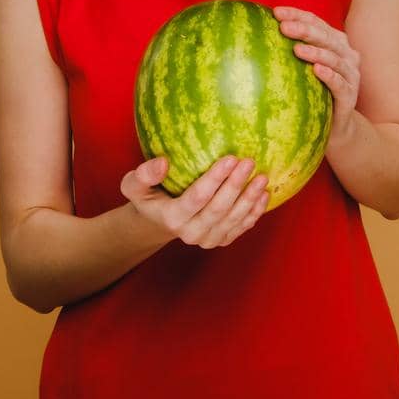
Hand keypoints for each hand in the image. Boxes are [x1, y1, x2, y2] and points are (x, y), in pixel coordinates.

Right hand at [121, 154, 269, 248]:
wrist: (160, 221)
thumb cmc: (148, 196)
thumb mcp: (134, 185)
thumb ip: (143, 174)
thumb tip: (163, 163)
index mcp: (172, 218)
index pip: (197, 198)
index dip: (215, 179)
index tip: (230, 158)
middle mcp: (191, 233)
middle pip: (219, 209)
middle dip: (236, 185)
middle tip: (249, 162)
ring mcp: (208, 239)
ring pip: (233, 219)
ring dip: (250, 198)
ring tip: (262, 176)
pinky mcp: (221, 240)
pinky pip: (241, 227)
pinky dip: (255, 211)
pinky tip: (264, 194)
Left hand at [273, 5, 359, 136]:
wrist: (336, 125)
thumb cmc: (314, 91)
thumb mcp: (302, 68)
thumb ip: (290, 48)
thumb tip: (256, 30)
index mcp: (335, 42)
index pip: (316, 22)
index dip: (297, 15)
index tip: (276, 12)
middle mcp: (346, 54)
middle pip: (326, 37)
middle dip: (305, 30)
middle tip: (283, 27)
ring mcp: (351, 75)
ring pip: (335, 58)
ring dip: (316, 52)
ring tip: (297, 49)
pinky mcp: (350, 96)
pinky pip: (340, 84)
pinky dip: (329, 76)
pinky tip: (316, 71)